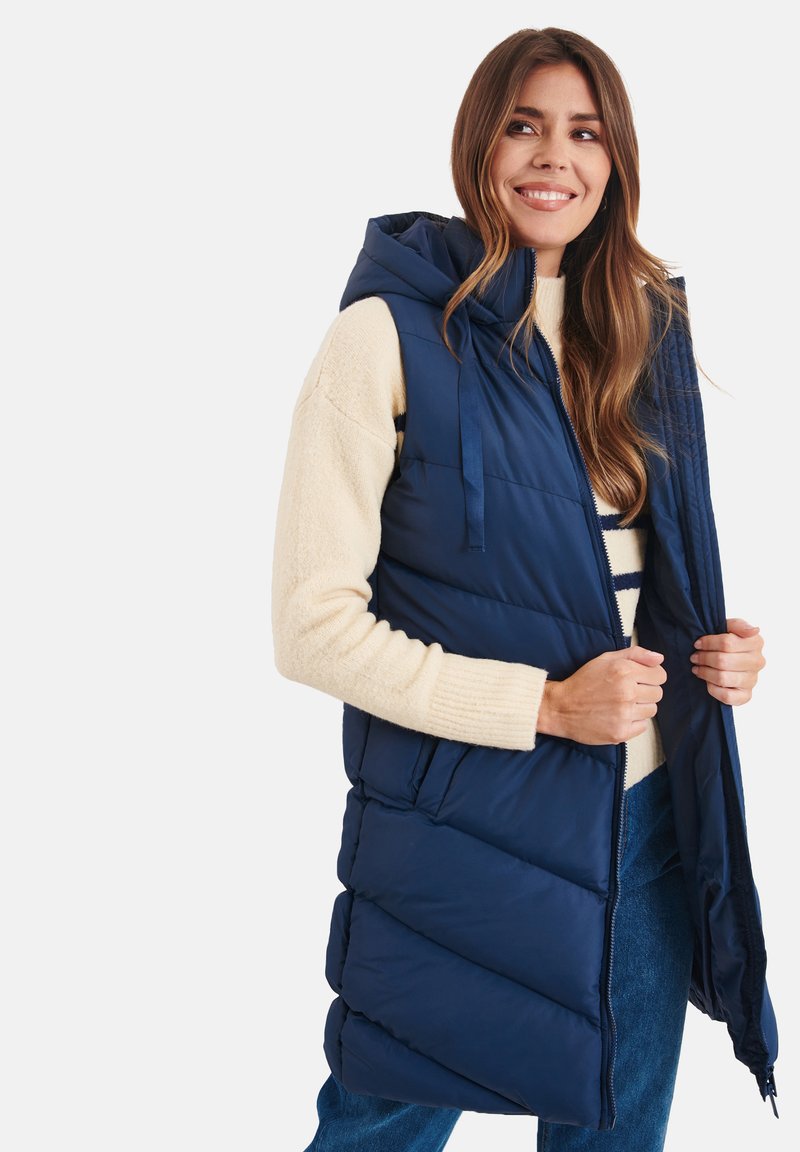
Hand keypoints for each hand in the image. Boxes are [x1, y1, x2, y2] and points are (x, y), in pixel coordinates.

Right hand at [537, 646, 666, 744]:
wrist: (560, 707)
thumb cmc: (583, 681)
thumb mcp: (605, 659)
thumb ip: (635, 654)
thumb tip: (659, 659)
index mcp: (624, 671)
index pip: (660, 675)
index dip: (651, 676)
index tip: (639, 679)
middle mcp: (627, 692)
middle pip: (658, 693)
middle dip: (645, 691)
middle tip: (627, 692)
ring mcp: (624, 714)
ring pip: (652, 710)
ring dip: (640, 707)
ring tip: (621, 704)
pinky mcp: (621, 732)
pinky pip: (643, 726)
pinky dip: (633, 722)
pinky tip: (618, 716)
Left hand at [691, 618, 764, 704]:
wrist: (728, 659)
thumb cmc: (727, 642)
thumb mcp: (730, 627)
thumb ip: (739, 625)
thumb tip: (754, 630)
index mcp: (756, 642)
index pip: (726, 643)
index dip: (708, 643)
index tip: (698, 644)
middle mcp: (757, 662)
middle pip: (722, 661)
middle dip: (704, 658)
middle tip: (694, 657)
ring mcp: (752, 680)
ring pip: (722, 678)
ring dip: (705, 672)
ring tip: (697, 668)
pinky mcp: (746, 695)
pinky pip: (726, 696)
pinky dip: (713, 689)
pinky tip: (707, 682)